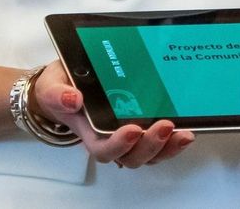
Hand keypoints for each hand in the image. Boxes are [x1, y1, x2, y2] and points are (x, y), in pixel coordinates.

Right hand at [31, 60, 193, 167]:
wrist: (70, 84)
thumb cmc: (63, 89)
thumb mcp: (52, 86)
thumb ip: (58, 93)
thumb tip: (73, 99)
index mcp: (91, 133)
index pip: (104, 149)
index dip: (119, 145)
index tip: (131, 130)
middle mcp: (113, 138)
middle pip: (133, 156)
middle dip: (150, 146)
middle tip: (164, 126)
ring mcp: (130, 134)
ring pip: (151, 153)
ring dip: (168, 147)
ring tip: (183, 134)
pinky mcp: (145, 125)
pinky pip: (161, 140)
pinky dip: (174, 138)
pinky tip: (187, 127)